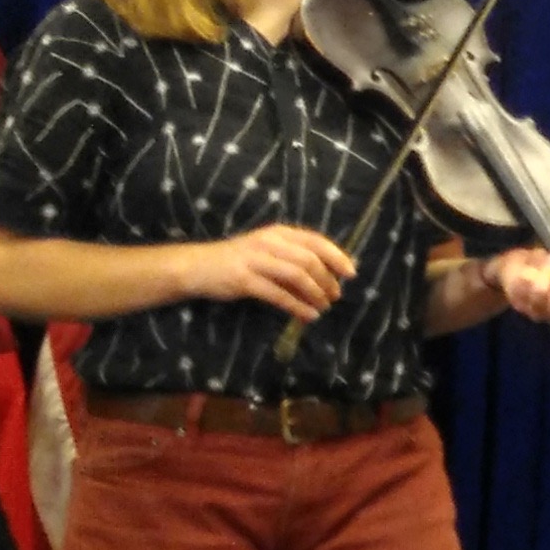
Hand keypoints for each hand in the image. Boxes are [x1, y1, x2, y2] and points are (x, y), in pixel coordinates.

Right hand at [187, 225, 353, 322]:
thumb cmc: (239, 260)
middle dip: (328, 280)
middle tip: (335, 296)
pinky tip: (308, 316)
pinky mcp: (245, 280)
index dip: (337, 257)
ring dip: (316, 294)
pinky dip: (298, 307)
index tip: (351, 273)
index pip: (316, 241)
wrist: (198, 266)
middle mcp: (269, 242)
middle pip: (310, 260)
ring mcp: (256, 260)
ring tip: (324, 307)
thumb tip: (329, 275)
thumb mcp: (268, 250)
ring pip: (297, 276)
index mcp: (278, 233)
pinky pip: (279, 295)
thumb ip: (295, 257)